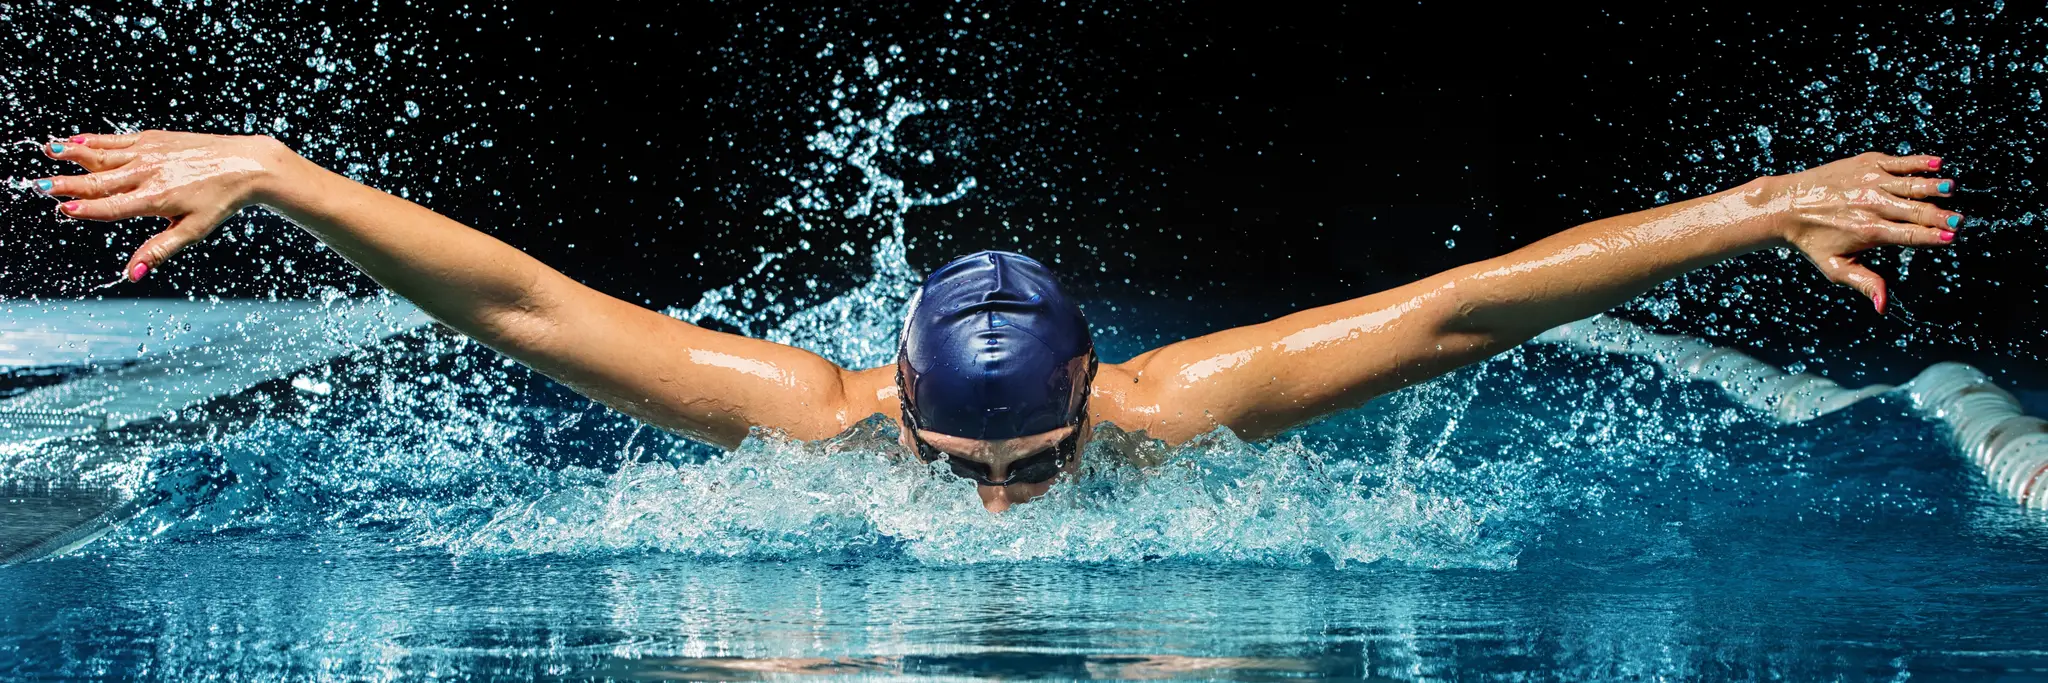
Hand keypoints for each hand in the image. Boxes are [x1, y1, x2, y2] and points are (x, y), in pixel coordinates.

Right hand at [34, 131, 299, 280]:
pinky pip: (117, 140)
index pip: (112, 206)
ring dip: (73, 153)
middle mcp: (148, 173)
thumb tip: (131, 274)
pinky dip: (95, 140)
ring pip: (103, 154)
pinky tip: (75, 140)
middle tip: (40, 186)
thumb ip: (158, 250)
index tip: (64, 210)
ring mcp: (149, 153)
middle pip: (99, 180)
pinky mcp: (154, 139)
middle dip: (68, 183)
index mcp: (155, 199)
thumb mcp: (193, 231)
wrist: (245, 164)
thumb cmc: (220, 201)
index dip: (87, 209)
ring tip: (48, 150)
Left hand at [1767, 152, 1958, 312]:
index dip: (1934, 236)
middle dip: (1941, 215)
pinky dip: (1919, 163)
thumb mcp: (1835, 267)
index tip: (1954, 237)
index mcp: (1869, 231)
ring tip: (1952, 189)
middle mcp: (1872, 204)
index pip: (1911, 235)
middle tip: (1961, 220)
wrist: (1786, 205)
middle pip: (1916, 210)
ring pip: (1911, 184)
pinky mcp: (1866, 163)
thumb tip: (1884, 307)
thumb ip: (1865, 283)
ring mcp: (1870, 181)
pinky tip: (1938, 164)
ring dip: (1934, 186)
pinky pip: (1899, 162)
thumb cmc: (1812, 240)